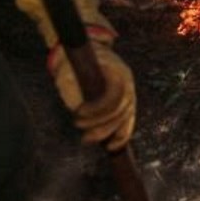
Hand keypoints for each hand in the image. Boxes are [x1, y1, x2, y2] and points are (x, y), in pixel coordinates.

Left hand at [47, 26, 136, 150]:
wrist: (85, 53)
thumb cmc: (74, 63)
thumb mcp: (70, 71)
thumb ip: (74, 88)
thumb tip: (77, 108)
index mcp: (116, 69)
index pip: (114, 94)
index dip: (97, 107)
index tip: (78, 112)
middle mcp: (128, 81)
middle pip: (121, 108)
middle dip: (100, 123)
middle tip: (79, 128)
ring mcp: (130, 92)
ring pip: (125, 117)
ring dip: (106, 131)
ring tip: (86, 139)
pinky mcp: (127, 102)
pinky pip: (129, 121)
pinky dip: (122, 135)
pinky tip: (112, 146)